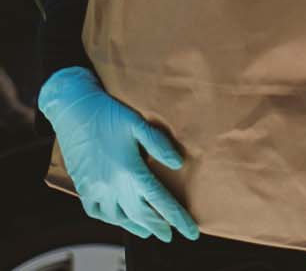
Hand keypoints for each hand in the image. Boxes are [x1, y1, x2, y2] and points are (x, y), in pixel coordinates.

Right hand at [37, 67, 198, 242]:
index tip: (192, 232)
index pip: (160, 201)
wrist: (74, 110)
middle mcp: (112, 185)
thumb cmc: (111, 114)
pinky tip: (119, 219)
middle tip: (172, 235)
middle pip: (141, 214)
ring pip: (119, 217)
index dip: (178, 218)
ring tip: (150, 231)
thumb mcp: (139, 125)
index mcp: (131, 170)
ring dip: (136, 226)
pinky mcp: (82, 186)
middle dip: (159, 226)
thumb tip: (178, 164)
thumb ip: (159, 145)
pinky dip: (110, 219)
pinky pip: (96, 211)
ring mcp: (95, 188)